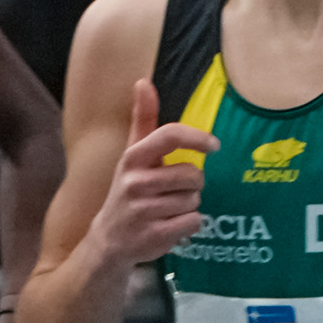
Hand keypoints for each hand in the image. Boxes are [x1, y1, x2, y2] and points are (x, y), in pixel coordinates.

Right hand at [90, 79, 216, 265]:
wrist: (109, 240)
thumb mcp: (133, 155)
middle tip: (174, 190)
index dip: (196, 138)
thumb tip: (143, 82)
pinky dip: (189, 224)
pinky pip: (194, 222)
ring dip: (188, 205)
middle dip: (193, 183)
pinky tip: (170, 225)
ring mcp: (143, 211)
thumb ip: (143, 119)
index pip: (169, 137)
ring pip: (194, 200)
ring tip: (167, 209)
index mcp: (133, 159)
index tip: (214, 146)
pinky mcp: (154, 236)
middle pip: (193, 175)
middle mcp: (135, 183)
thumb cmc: (129, 190)